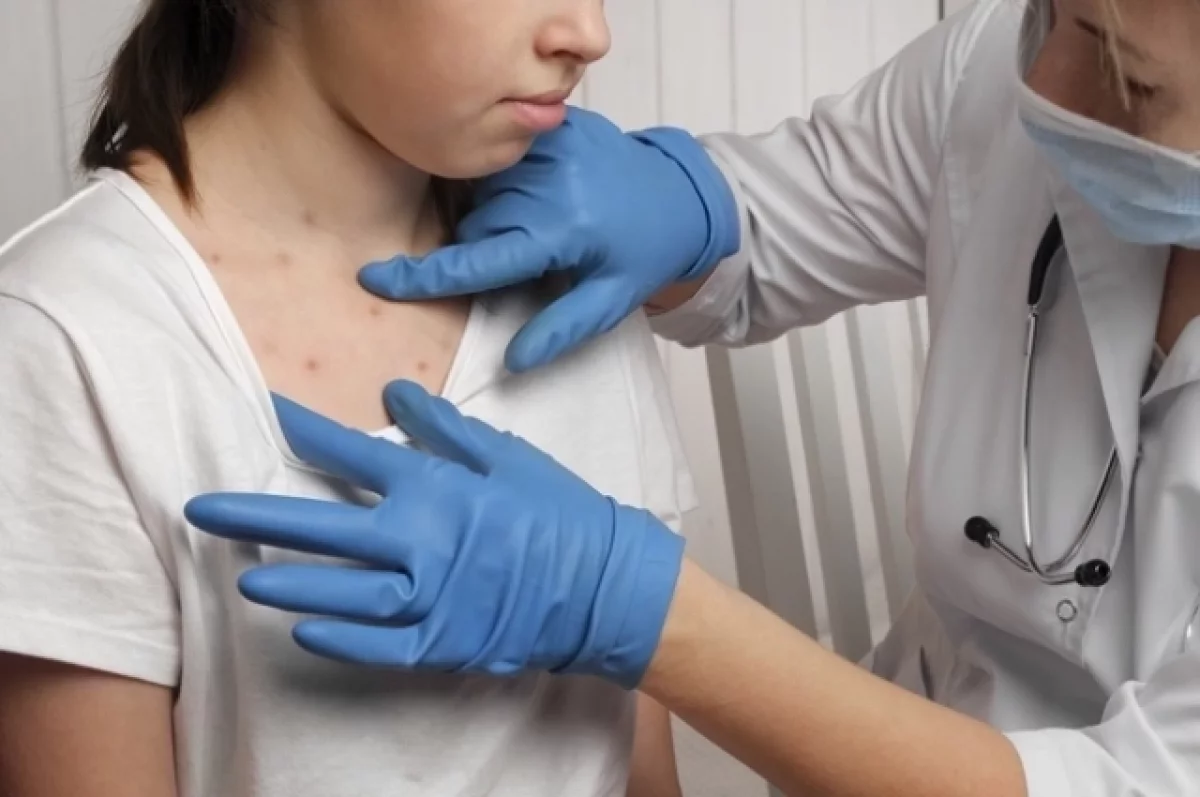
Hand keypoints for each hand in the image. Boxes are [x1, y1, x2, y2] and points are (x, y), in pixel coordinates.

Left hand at [184, 381, 684, 687]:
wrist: (606, 584)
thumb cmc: (559, 512)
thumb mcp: (506, 455)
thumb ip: (443, 426)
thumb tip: (392, 389)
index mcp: (436, 488)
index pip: (352, 454)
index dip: (305, 430)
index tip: (266, 411)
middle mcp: (421, 542)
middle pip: (322, 527)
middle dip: (256, 515)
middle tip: (201, 509)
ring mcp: (429, 598)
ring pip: (340, 593)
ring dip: (290, 583)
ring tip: (244, 577)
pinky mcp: (441, 642)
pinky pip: (377, 646)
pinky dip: (339, 640)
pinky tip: (302, 632)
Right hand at [358, 107, 739, 372]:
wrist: (681, 194)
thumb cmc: (643, 253)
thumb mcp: (611, 300)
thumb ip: (560, 330)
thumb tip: (513, 362)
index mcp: (563, 231)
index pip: (478, 260)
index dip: (423, 276)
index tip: (375, 280)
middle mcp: (550, 182)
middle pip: (475, 226)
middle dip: (485, 249)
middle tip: (530, 257)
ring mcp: (549, 147)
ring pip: (482, 192)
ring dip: (494, 215)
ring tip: (539, 224)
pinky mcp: (552, 126)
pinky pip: (500, 161)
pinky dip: (505, 184)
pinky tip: (538, 194)